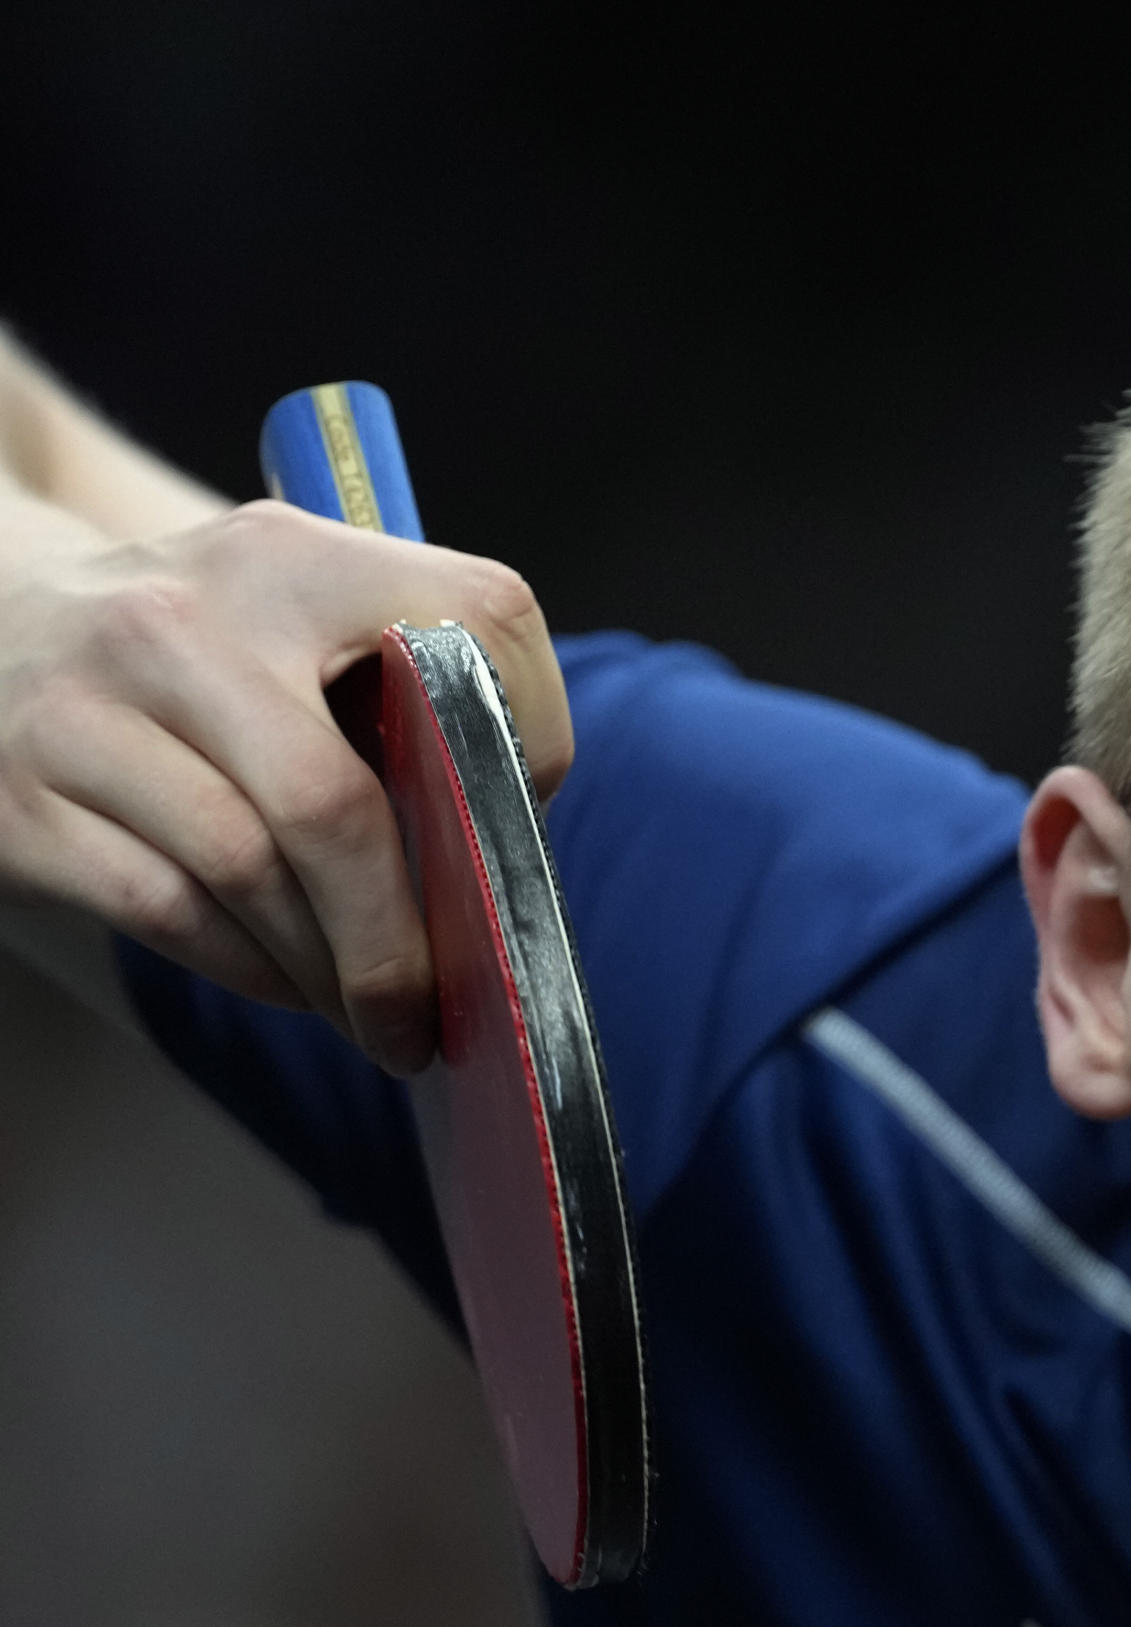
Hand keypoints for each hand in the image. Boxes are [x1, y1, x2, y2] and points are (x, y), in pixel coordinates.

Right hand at [0, 499, 569, 1071]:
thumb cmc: (191, 653)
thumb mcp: (291, 616)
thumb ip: (398, 691)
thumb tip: (500, 845)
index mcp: (287, 558)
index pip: (468, 623)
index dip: (528, 734)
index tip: (518, 822)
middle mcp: (177, 622)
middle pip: (334, 803)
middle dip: (403, 934)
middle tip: (437, 1005)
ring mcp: (82, 709)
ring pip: (251, 872)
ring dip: (331, 968)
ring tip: (372, 1011)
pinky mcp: (20, 800)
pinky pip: (171, 910)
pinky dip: (251, 968)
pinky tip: (290, 984)